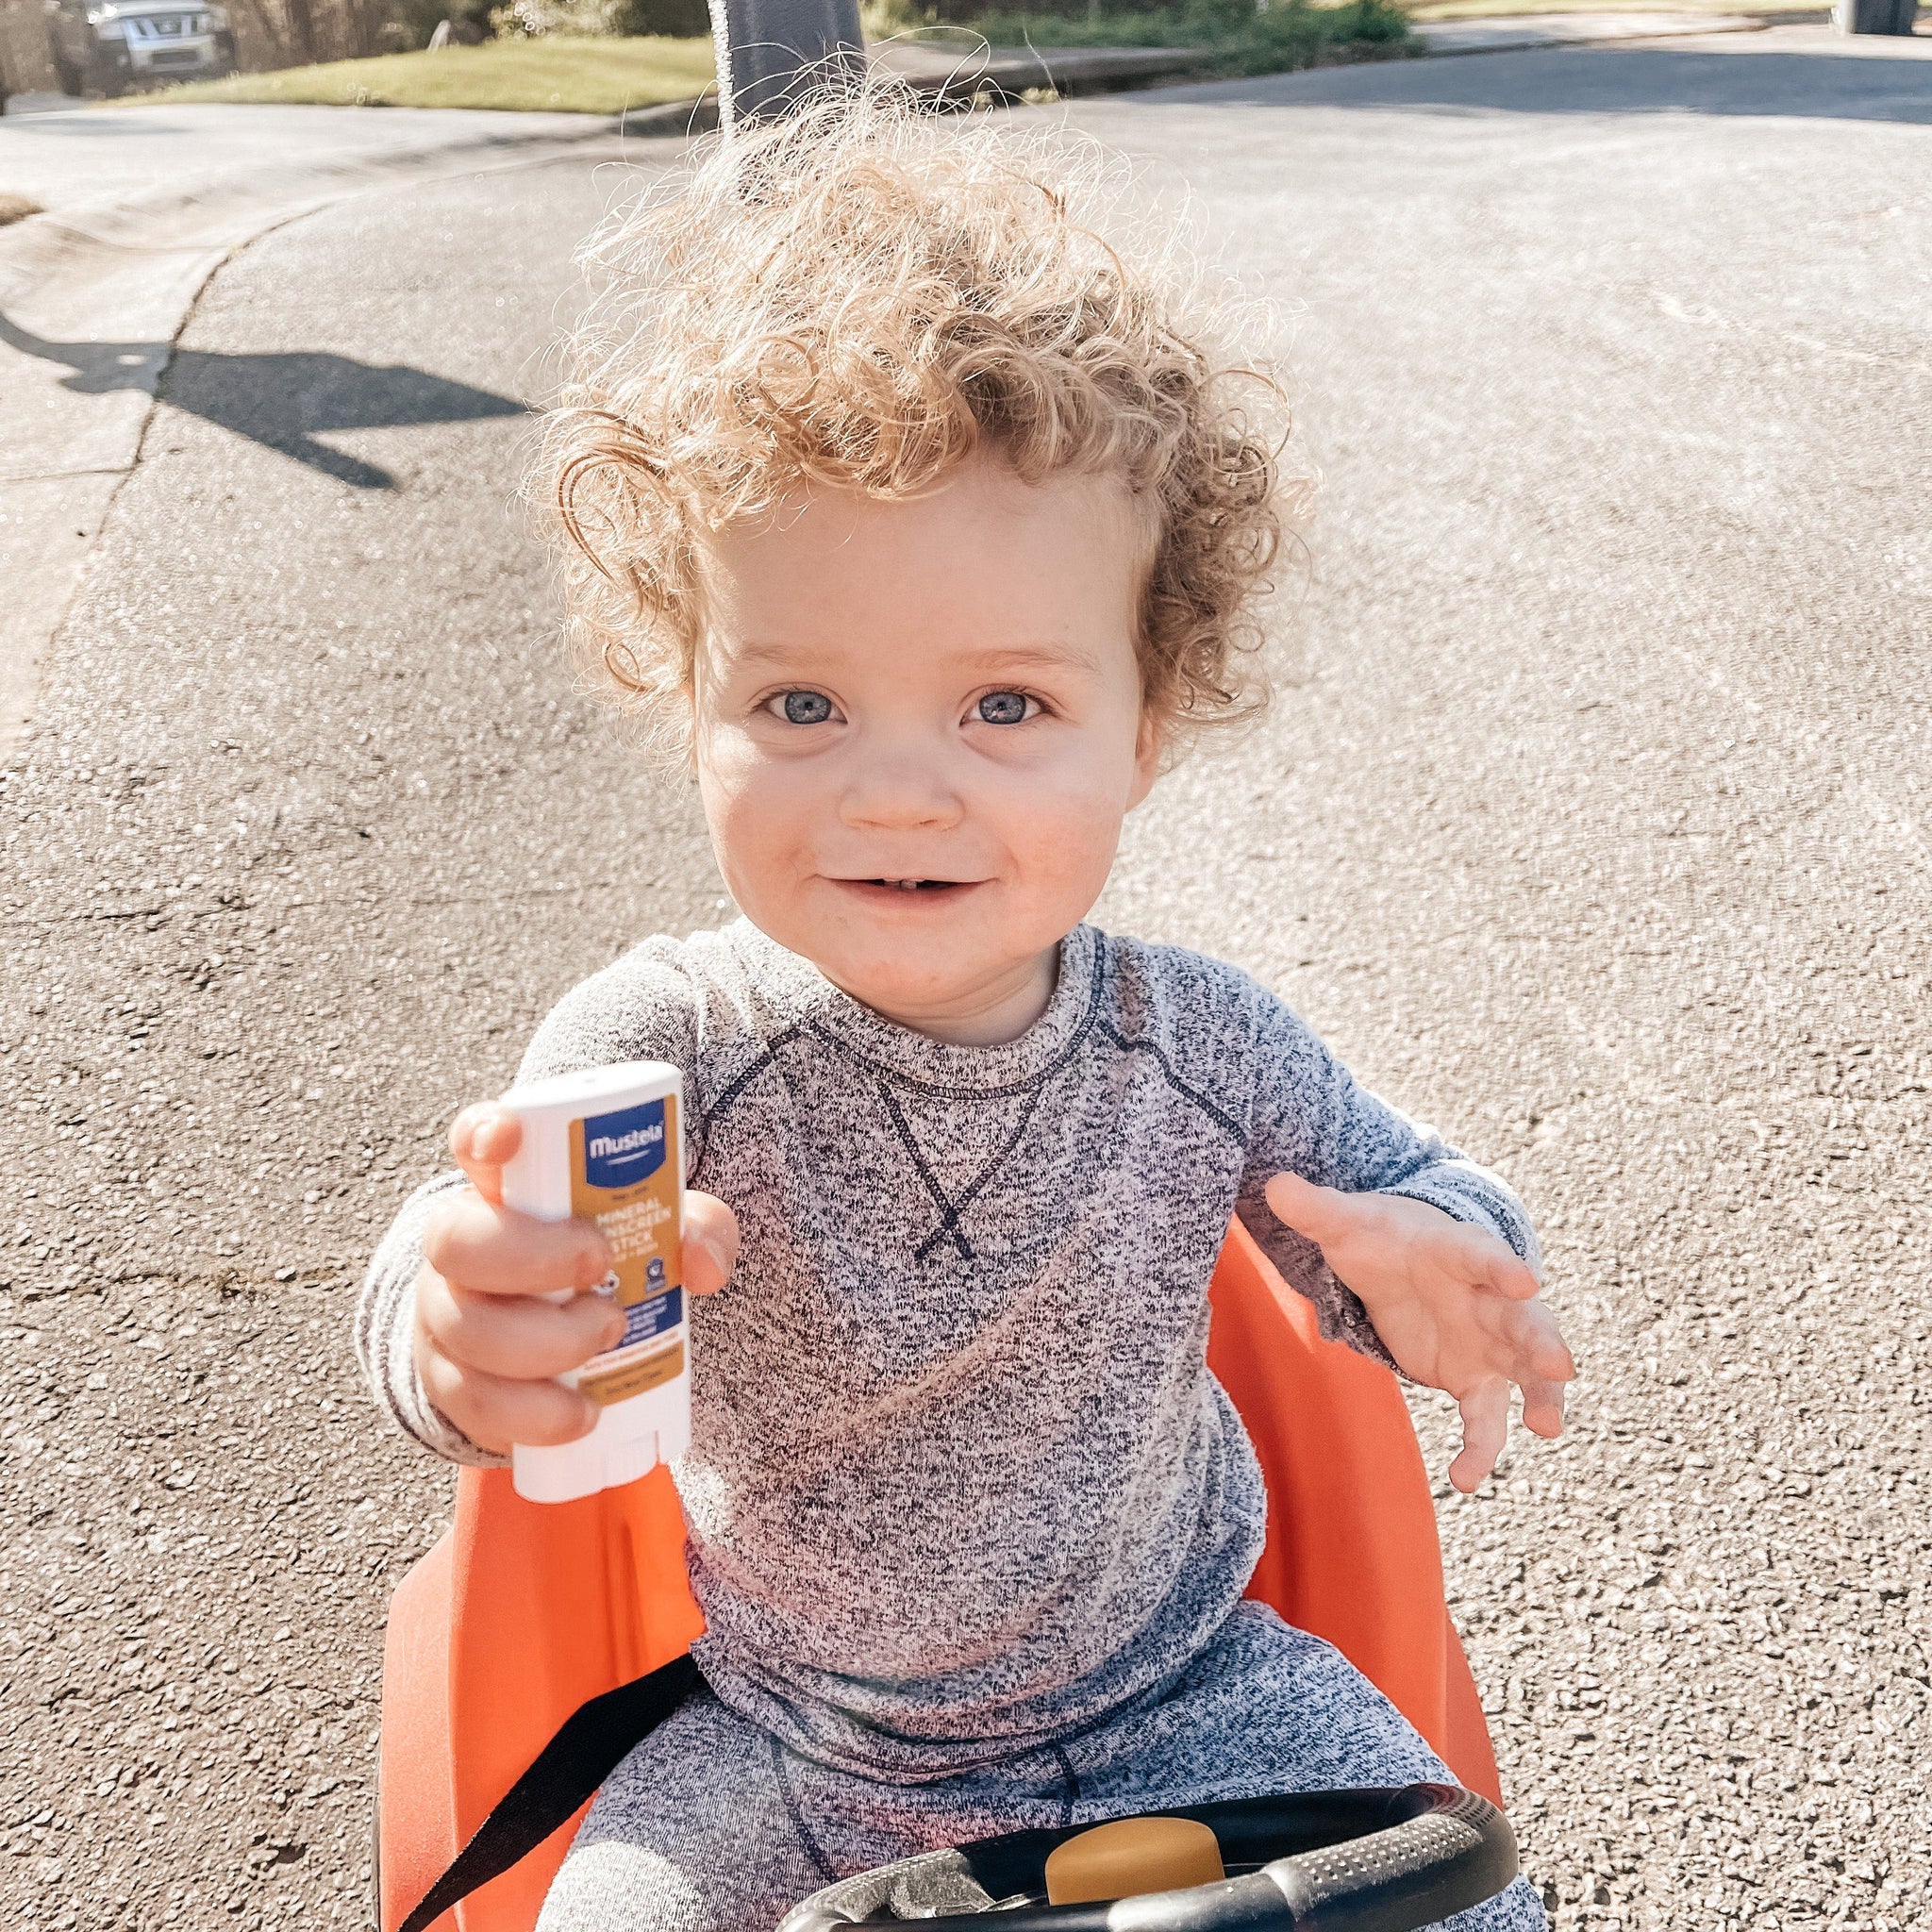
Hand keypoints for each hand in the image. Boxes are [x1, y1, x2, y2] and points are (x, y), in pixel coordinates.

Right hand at [413, 1101, 739, 1454]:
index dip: (483, 1133)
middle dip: (531, 1256)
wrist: (550, 1345)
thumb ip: (696, 1228)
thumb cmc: (603, 1264)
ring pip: (466, 1328)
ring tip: (608, 1336)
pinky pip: (473, 1402)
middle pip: (456, 1239)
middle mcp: (459, 1244)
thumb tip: (702, 1264)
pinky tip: (579, 1413)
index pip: (475, 1141)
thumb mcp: (657, 1231)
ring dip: (545, 1342)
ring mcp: (444, 1315)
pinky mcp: (449, 1383)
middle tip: (599, 1265)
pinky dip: (532, 1414)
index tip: (508, 1137)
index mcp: (504, 1188)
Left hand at [1264, 1172, 1573, 1492]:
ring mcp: (1489, 1342)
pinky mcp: (1475, 1379)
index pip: (1484, 1256)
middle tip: (1559, 1364)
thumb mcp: (1349, 1224)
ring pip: (1523, 1372)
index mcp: (1459, 1252)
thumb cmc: (1382, 1238)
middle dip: (1542, 1340)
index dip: (1503, 1267)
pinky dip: (1480, 1447)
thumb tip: (1274, 1186)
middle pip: (1524, 1318)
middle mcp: (1488, 1298)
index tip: (1524, 1282)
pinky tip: (1465, 1479)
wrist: (1406, 1263)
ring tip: (1546, 1427)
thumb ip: (1318, 1209)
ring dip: (1540, 1396)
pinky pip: (1485, 1417)